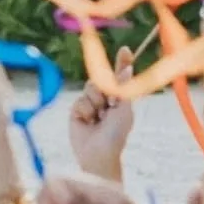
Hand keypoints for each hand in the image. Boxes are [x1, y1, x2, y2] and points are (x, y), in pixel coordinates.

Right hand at [68, 46, 134, 182]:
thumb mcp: (124, 109)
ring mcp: (90, 105)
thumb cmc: (116, 134)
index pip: (120, 77)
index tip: (125, 49)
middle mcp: (105, 99)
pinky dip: (85, 110)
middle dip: (103, 89)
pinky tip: (87, 122)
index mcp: (120, 99)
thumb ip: (123, 88)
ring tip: (98, 118)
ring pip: (89, 89)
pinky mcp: (76, 112)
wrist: (98, 153)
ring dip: (95, 102)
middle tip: (109, 103)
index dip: (122, 63)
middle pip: (101, 79)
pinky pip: (79, 101)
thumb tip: (126, 69)